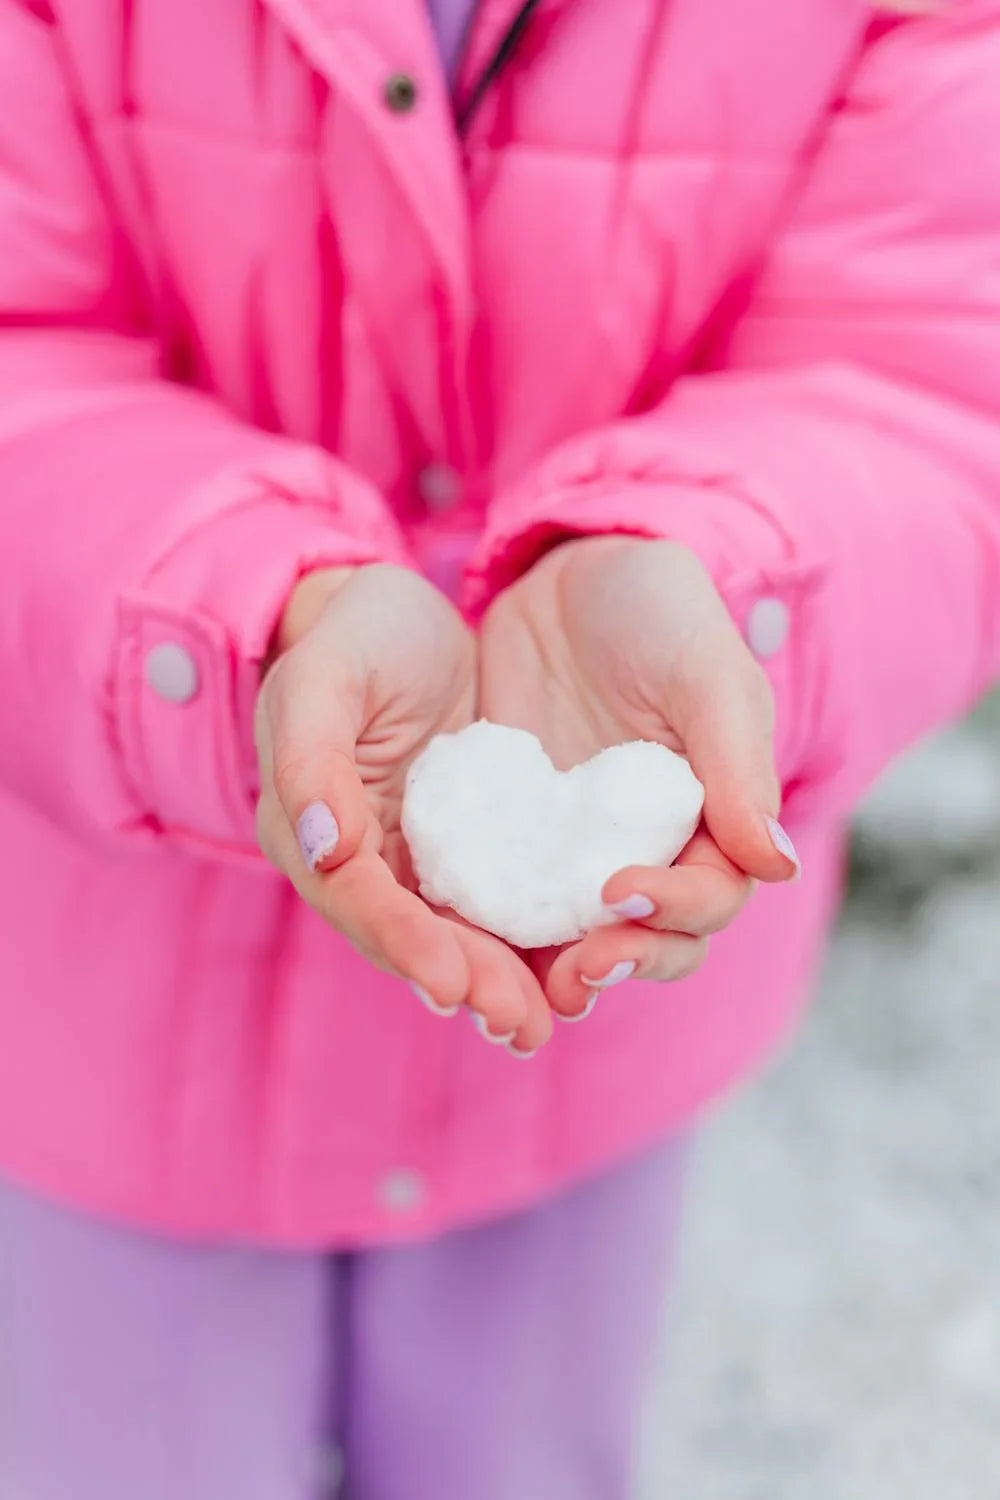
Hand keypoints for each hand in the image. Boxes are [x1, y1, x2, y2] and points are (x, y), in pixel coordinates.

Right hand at [255, 564, 552, 1052]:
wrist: (389, 617)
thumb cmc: (350, 636)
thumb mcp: (325, 677)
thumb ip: (310, 757)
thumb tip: (322, 847)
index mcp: (308, 826)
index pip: (355, 897)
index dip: (402, 941)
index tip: (453, 981)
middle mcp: (356, 860)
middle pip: (406, 935)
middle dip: (463, 981)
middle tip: (519, 1023)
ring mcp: (409, 859)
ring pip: (451, 933)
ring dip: (495, 981)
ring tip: (543, 1022)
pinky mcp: (460, 848)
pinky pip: (490, 902)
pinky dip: (522, 940)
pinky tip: (567, 969)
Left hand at [479, 536, 797, 1018]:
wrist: (570, 572)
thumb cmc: (657, 610)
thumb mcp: (704, 673)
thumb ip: (736, 766)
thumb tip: (776, 865)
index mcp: (713, 817)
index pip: (709, 894)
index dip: (675, 911)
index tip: (620, 894)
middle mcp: (649, 845)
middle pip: (651, 936)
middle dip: (623, 962)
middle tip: (578, 971)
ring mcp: (579, 845)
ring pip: (580, 934)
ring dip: (560, 970)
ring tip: (526, 994)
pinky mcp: (516, 832)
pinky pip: (509, 894)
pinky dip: (496, 928)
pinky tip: (465, 938)